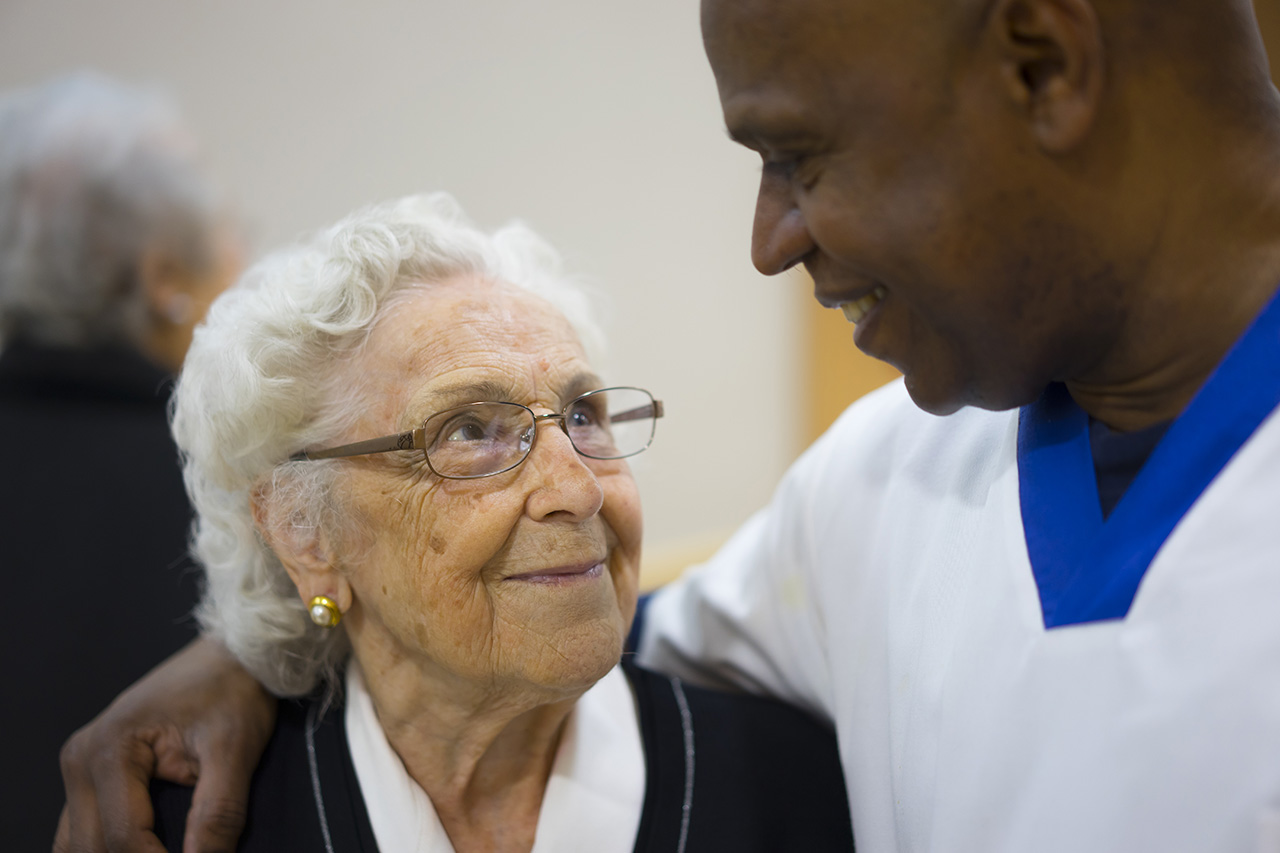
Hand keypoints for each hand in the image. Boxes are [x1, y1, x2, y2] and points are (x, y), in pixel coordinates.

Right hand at [53, 636, 274, 852]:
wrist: (231, 655)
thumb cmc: (232, 691)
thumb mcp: (235, 749)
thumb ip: (218, 812)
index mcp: (109, 750)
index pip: (123, 837)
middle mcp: (82, 759)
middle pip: (92, 846)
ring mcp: (81, 766)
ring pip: (78, 843)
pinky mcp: (93, 772)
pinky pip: (83, 828)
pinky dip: (107, 846)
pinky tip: (145, 848)